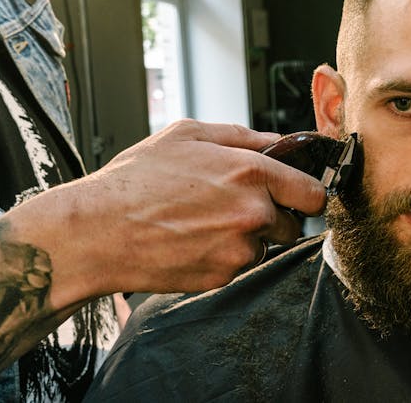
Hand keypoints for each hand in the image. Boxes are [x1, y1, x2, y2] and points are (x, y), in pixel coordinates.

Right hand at [6, 119, 326, 306]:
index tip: (299, 196)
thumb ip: (243, 136)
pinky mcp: (223, 276)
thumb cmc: (137, 179)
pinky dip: (225, 255)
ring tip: (206, 222)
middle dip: (275, 215)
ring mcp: (239, 249)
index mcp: (251, 172)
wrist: (97, 231)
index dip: (308, 194)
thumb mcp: (188, 135)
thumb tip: (280, 142)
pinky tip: (194, 241)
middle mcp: (253, 212)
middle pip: (294, 223)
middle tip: (239, 206)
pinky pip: (240, 265)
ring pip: (265, 245)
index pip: (313, 194)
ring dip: (249, 236)